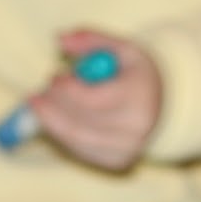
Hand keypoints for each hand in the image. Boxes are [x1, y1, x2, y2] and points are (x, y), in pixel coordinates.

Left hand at [28, 29, 161, 169]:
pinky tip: (58, 120)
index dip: (66, 89)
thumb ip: (90, 39)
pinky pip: (79, 150)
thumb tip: (59, 41)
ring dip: (51, 121)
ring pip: (75, 139)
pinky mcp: (116, 162)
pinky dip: (62, 135)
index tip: (55, 77)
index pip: (92, 100)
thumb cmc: (135, 75)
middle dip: (52, 106)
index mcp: (139, 99)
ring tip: (41, 104)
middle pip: (80, 123)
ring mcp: (127, 150)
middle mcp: (136, 130)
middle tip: (39, 93)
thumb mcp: (120, 48)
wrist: (161, 108)